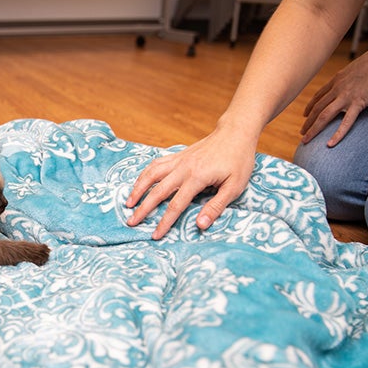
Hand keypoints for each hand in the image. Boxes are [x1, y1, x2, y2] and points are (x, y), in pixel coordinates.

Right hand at [125, 128, 255, 239]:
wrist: (235, 133)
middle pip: (157, 191)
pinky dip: (144, 174)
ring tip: (128, 203)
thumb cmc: (238, 161)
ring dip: (138, 189)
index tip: (155, 235)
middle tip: (131, 222)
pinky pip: (156, 164)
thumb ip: (216, 207)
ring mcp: (178, 160)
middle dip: (143, 208)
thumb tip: (200, 225)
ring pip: (151, 175)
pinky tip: (139, 183)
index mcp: (197, 178)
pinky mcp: (177, 155)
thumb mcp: (234, 187)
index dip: (164, 222)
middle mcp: (183, 168)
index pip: (176, 205)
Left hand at [301, 36, 367, 146]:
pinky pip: (346, 122)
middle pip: (317, 108)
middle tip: (302, 133)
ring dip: (313, 129)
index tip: (304, 115)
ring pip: (324, 115)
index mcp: (336, 80)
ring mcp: (346, 96)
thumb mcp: (354, 69)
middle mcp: (337, 89)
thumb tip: (348, 81)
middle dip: (308, 122)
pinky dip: (337, 134)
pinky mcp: (358, 102)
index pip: (318, 96)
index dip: (309, 107)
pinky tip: (330, 144)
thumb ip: (348, 78)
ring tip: (306, 140)